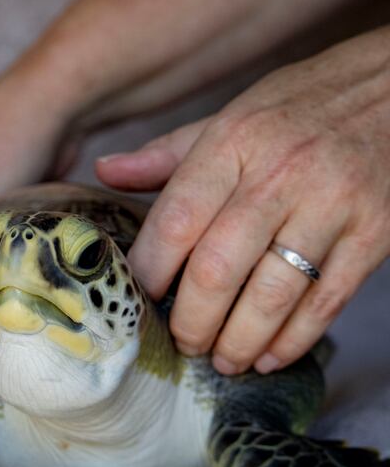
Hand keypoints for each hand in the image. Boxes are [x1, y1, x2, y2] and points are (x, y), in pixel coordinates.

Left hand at [97, 27, 389, 374]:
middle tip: (181, 342)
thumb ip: (166, 154)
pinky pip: (326, 302)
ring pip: (271, 295)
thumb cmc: (299, 106)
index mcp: (232, 143)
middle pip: (217, 269)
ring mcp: (332, 206)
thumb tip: (104, 171)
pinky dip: (293, 340)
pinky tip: (269, 356)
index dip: (150, 270)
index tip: (139, 297)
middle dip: (191, 321)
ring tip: (221, 360)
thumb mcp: (229, 117)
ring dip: (239, 341)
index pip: (176, 220)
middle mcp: (280, 174)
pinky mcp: (375, 234)